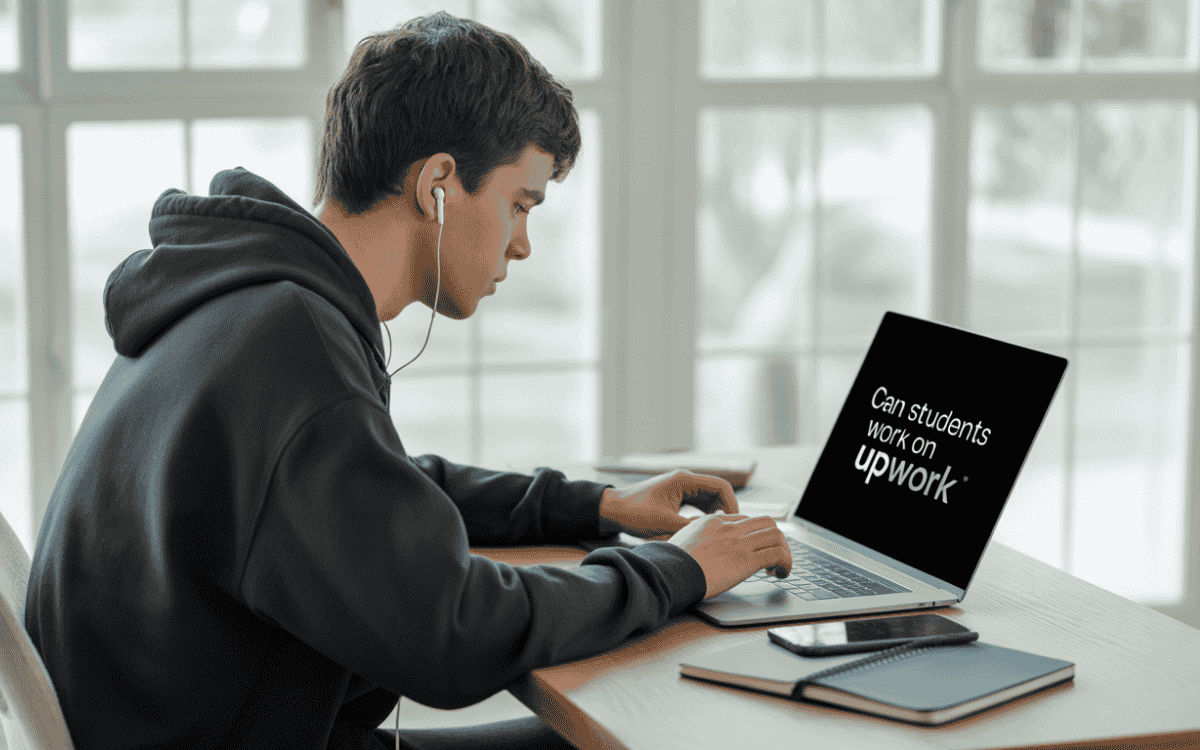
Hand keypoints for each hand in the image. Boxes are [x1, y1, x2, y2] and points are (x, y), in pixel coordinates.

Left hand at [598, 469, 737, 538]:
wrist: (612, 510)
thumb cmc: (634, 514)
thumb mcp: (664, 524)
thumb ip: (690, 528)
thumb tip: (713, 537)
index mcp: (684, 480)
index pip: (721, 486)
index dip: (733, 504)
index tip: (737, 523)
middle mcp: (685, 481)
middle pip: (718, 493)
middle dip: (726, 511)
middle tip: (730, 532)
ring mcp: (681, 488)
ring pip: (709, 500)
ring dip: (716, 515)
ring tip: (720, 534)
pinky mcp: (676, 497)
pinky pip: (699, 505)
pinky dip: (705, 516)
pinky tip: (704, 532)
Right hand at [667, 514, 791, 598]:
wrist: (669, 571)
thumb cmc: (669, 562)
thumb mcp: (680, 540)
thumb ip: (695, 535)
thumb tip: (700, 538)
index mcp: (712, 521)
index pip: (744, 520)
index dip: (755, 534)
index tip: (756, 548)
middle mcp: (728, 527)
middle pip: (765, 522)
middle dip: (775, 538)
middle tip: (774, 555)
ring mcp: (738, 542)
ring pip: (776, 536)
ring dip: (784, 551)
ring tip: (781, 567)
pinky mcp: (746, 560)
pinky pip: (777, 554)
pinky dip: (785, 563)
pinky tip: (782, 574)